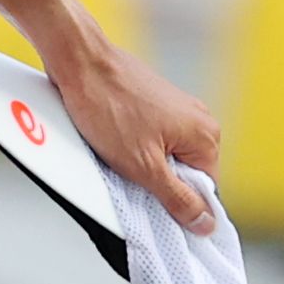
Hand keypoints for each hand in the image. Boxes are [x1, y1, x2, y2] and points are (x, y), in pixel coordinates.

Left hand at [47, 28, 224, 233]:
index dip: (177, 202)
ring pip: (162, 154)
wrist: (78, 60)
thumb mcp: (144, 167)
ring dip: (140, 162)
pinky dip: (130, 144)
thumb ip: (177, 199)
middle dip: (157, 179)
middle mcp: (196, 117)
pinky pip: (147, 136)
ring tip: (116, 153)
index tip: (153, 204)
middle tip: (130, 176)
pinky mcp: (150, 101)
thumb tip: (206, 223)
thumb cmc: (107, 105)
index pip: (204, 190)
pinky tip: (110, 140)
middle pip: (183, 171)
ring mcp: (173, 107)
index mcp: (205, 135)